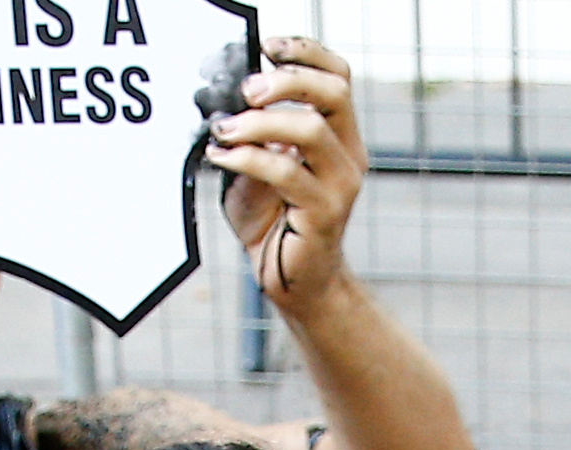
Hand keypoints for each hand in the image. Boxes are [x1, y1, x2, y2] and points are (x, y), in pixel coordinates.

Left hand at [207, 33, 368, 308]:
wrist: (292, 281)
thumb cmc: (274, 221)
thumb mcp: (258, 164)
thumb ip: (252, 133)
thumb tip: (224, 98)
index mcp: (339, 136)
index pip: (338, 77)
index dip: (306, 52)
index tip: (267, 47)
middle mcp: (348, 156)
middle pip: (334, 93)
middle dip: (286, 80)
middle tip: (246, 90)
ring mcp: (340, 186)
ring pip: (311, 129)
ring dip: (260, 122)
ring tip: (225, 129)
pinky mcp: (323, 214)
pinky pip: (286, 172)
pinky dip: (248, 158)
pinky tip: (222, 157)